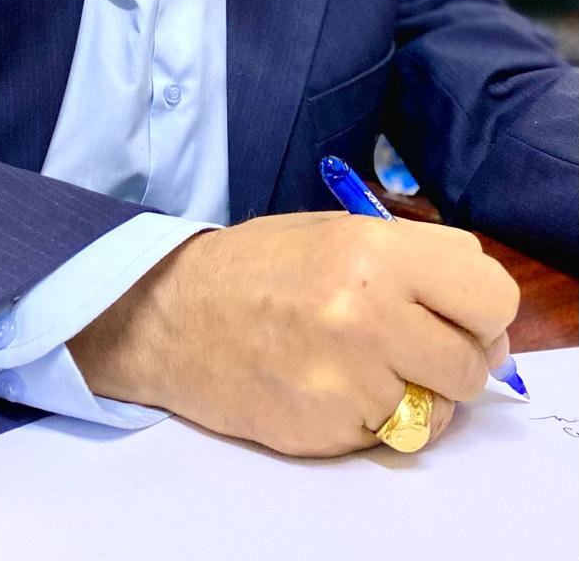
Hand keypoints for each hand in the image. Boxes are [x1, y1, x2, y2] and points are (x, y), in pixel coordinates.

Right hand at [69, 212, 518, 456]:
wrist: (173, 314)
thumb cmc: (258, 266)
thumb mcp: (337, 230)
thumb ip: (413, 258)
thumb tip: (479, 308)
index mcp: (376, 250)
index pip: (491, 292)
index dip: (481, 308)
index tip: (460, 313)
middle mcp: (369, 312)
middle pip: (475, 360)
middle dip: (457, 358)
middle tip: (421, 346)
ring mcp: (349, 376)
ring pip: (440, 409)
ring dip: (419, 395)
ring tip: (369, 366)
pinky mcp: (328, 426)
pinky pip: (391, 435)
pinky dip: (374, 419)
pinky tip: (332, 387)